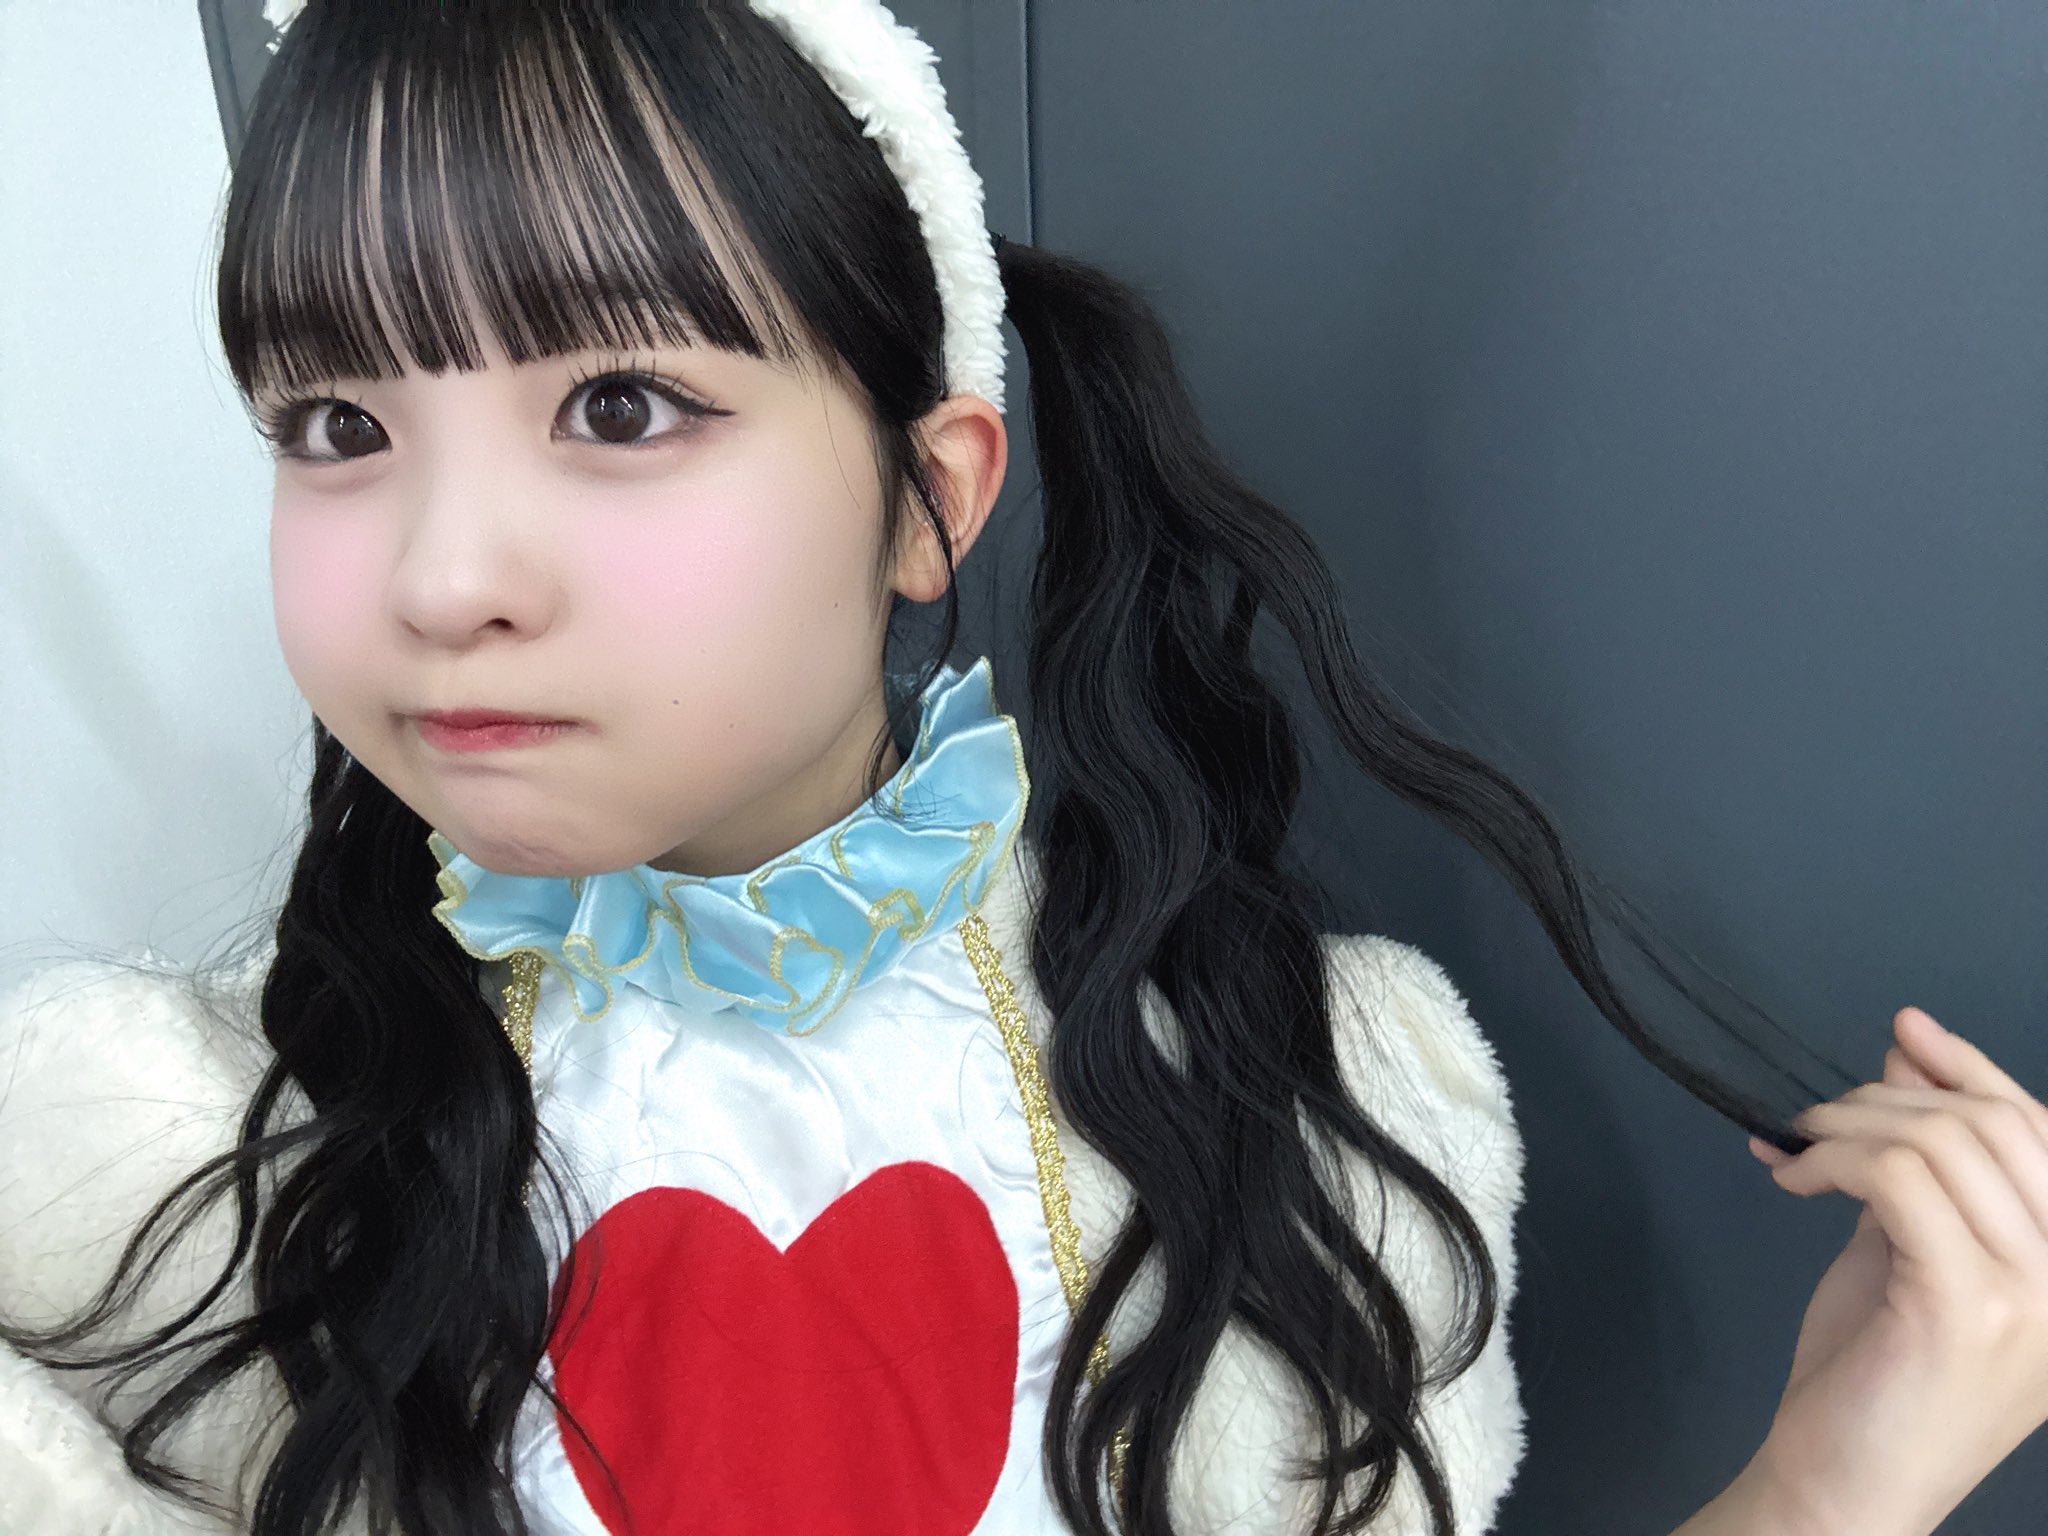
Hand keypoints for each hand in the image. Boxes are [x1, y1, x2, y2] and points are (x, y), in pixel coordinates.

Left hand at [1742, 1008, 2047, 1535]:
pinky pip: (1900, 1178)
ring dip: (1850, 1125)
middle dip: (1889, 1096)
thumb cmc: (1877, 1372)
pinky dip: (1835, 1160)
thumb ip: (1918, 1160)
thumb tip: (1908, 1057)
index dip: (1973, 1068)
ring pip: (1942, 1142)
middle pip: (1993, 1124)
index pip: (2040, 1132)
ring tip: (1800, 1149)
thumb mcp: (1909, 1245)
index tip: (1907, 1030)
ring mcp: (2028, 1295)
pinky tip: (1795, 1180)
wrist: (1847, 1483)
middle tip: (1817, 1115)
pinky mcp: (1964, 1304)